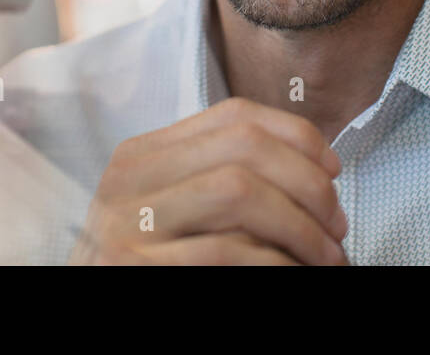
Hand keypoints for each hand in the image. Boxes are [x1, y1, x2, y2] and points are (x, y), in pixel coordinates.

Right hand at [68, 97, 348, 264]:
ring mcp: (124, 223)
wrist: (90, 312)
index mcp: (141, 155)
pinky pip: (226, 252)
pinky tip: (293, 275)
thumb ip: (220, 179)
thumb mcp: (176, 212)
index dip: (297, 137)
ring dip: (301, 228)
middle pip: (245, 149)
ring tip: (328, 258)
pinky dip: (276, 264)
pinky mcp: (131, 267)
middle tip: (338, 226)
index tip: (333, 170)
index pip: (234, 117)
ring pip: (240, 193)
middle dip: (309, 184)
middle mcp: (127, 179)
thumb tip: (317, 165)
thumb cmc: (149, 268)